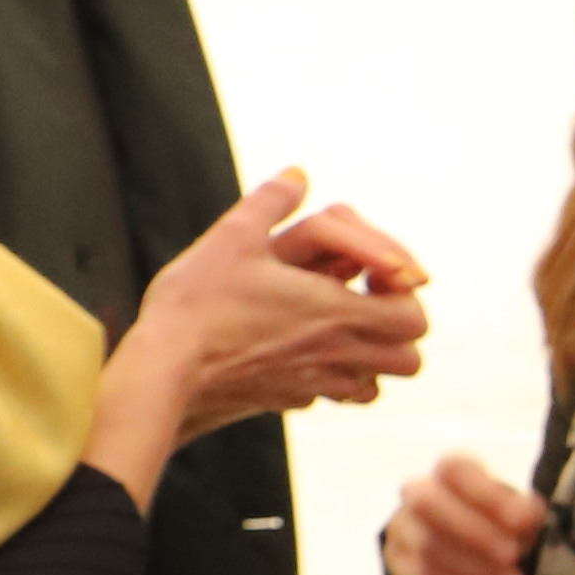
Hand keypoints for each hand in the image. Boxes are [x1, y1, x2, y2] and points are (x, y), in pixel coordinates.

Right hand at [86, 173, 424, 505]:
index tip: (369, 275)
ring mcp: (314, 384)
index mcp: (337, 312)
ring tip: (339, 329)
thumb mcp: (233, 237)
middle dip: (396, 331)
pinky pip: (332, 397)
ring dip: (371, 359)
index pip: (414, 317)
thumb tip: (297, 173)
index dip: (403, 295)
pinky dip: (335, 381)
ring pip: (376, 385)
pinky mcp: (286, 401)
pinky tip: (306, 356)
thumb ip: (270, 201)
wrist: (161, 369)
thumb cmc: (198, 302)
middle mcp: (337, 354)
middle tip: (362, 302)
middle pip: (410, 359)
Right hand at [382, 453, 552, 574]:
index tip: (523, 521)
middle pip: (428, 503)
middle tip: (513, 557)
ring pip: (425, 544)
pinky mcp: (396, 558)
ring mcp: (401, 524)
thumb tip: (525, 518)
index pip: (456, 470)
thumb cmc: (500, 520)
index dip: (487, 494)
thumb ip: (524, 512)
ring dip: (473, 569)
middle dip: (474, 533)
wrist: (470, 544)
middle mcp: (417, 491)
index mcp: (451, 469)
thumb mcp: (520, 511)